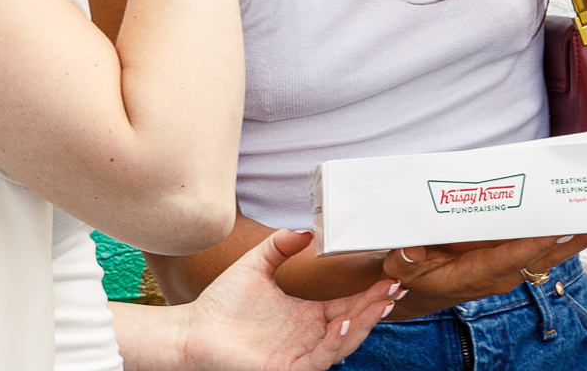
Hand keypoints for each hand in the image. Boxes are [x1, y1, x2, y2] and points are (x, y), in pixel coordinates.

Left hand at [176, 229, 398, 370]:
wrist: (192, 329)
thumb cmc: (220, 303)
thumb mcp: (256, 265)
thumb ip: (279, 245)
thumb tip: (305, 230)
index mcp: (307, 316)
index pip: (348, 305)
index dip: (369, 294)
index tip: (388, 276)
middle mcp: (308, 336)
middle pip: (353, 323)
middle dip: (376, 308)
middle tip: (394, 288)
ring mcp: (299, 354)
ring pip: (342, 343)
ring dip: (363, 325)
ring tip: (378, 304)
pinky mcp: (287, 368)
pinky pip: (318, 359)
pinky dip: (334, 343)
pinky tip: (342, 323)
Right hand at [374, 233, 586, 318]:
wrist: (420, 291)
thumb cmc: (415, 277)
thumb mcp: (401, 271)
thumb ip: (405, 262)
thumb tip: (411, 251)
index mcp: (475, 275)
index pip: (509, 259)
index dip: (532, 245)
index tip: (554, 229)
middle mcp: (500, 273)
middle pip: (544, 257)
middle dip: (572, 240)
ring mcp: (509, 267)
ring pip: (550, 252)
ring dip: (575, 236)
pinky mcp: (511, 260)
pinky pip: (544, 248)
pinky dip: (564, 235)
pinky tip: (580, 219)